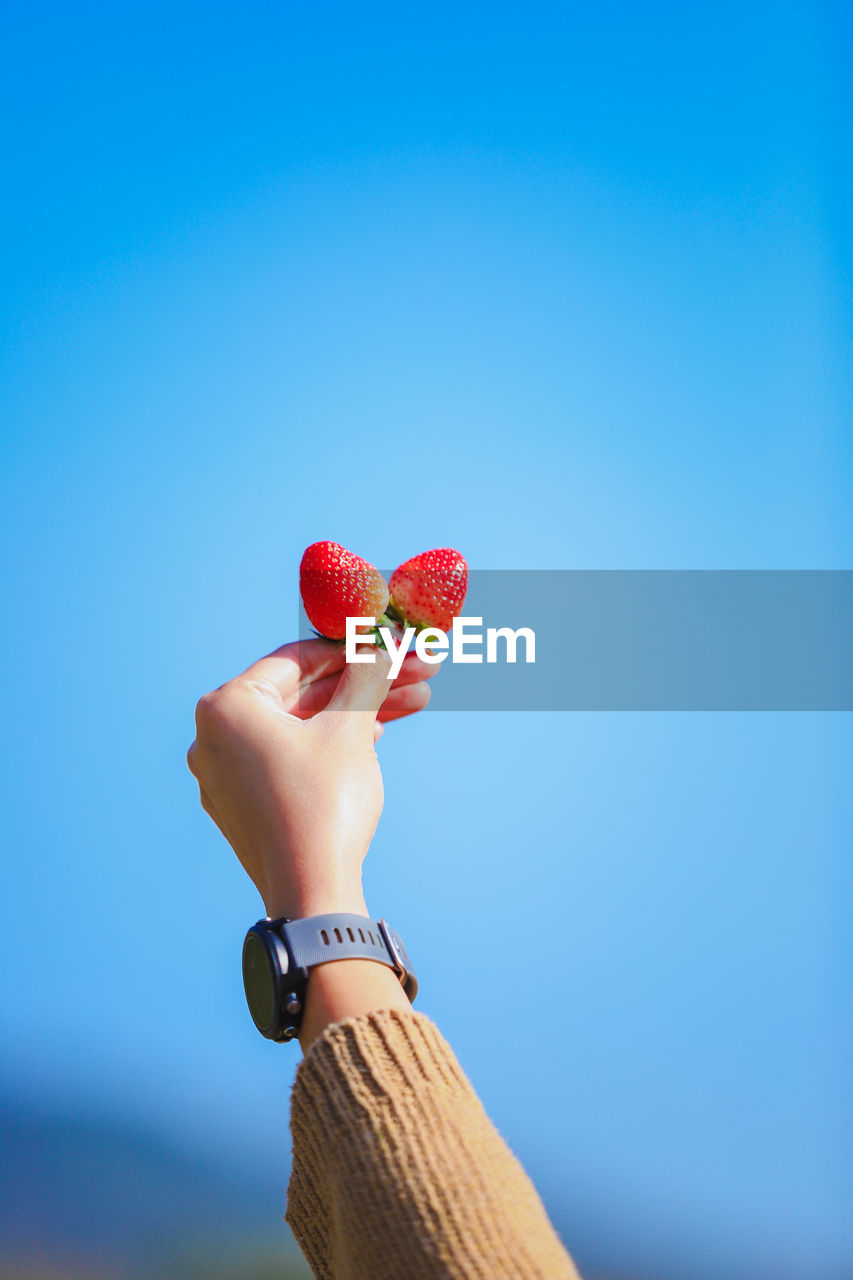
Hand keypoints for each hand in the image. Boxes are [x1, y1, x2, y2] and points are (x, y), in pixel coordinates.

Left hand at [186, 639, 432, 918]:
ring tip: (415, 701)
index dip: (355, 648)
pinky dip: (329, 745)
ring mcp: (225, 774)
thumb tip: (381, 647)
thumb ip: (365, 676)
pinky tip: (375, 735)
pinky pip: (289, 758)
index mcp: (227, 706)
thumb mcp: (351, 728)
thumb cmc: (324, 803)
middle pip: (304, 694)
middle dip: (365, 682)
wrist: (311, 892)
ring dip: (356, 713)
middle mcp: (213, 737)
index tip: (393, 644)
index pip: (298, 659)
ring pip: (302, 727)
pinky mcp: (243, 805)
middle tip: (416, 671)